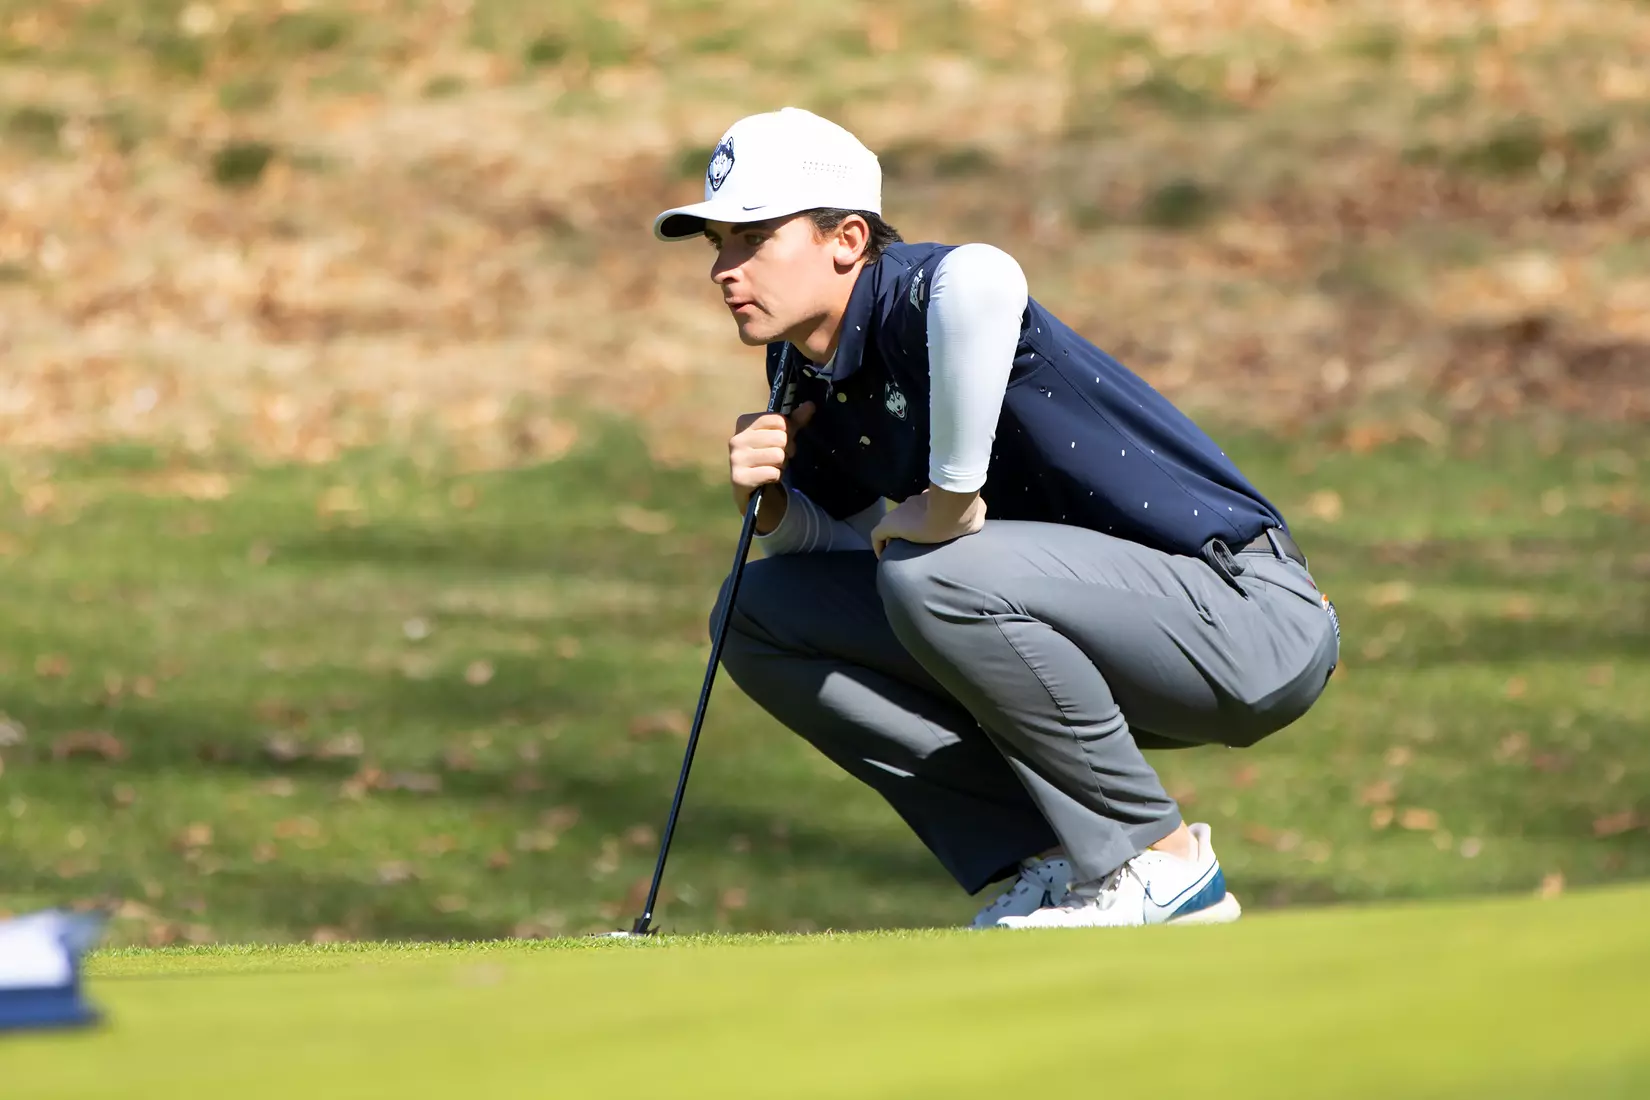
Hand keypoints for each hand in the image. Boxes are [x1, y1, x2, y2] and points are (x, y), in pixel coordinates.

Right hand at [728, 401, 816, 520]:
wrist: (752, 487)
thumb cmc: (767, 456)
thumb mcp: (780, 436)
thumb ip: (795, 420)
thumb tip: (810, 405)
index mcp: (744, 422)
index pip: (779, 420)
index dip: (788, 431)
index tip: (782, 440)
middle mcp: (737, 439)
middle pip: (780, 438)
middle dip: (786, 450)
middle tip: (780, 457)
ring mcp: (736, 459)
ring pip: (778, 456)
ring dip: (781, 464)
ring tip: (773, 466)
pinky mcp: (739, 478)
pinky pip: (772, 473)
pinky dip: (776, 477)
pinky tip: (767, 477)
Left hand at [870, 485, 986, 557]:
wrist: (950, 513)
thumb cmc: (962, 515)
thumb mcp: (975, 515)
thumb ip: (976, 514)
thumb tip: (980, 518)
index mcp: (933, 501)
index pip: (925, 507)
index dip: (923, 517)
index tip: (925, 528)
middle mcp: (916, 502)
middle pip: (908, 514)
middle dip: (909, 524)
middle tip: (911, 539)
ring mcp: (902, 512)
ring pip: (895, 524)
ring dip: (896, 534)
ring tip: (897, 547)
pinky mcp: (890, 525)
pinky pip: (878, 536)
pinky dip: (880, 545)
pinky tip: (882, 555)